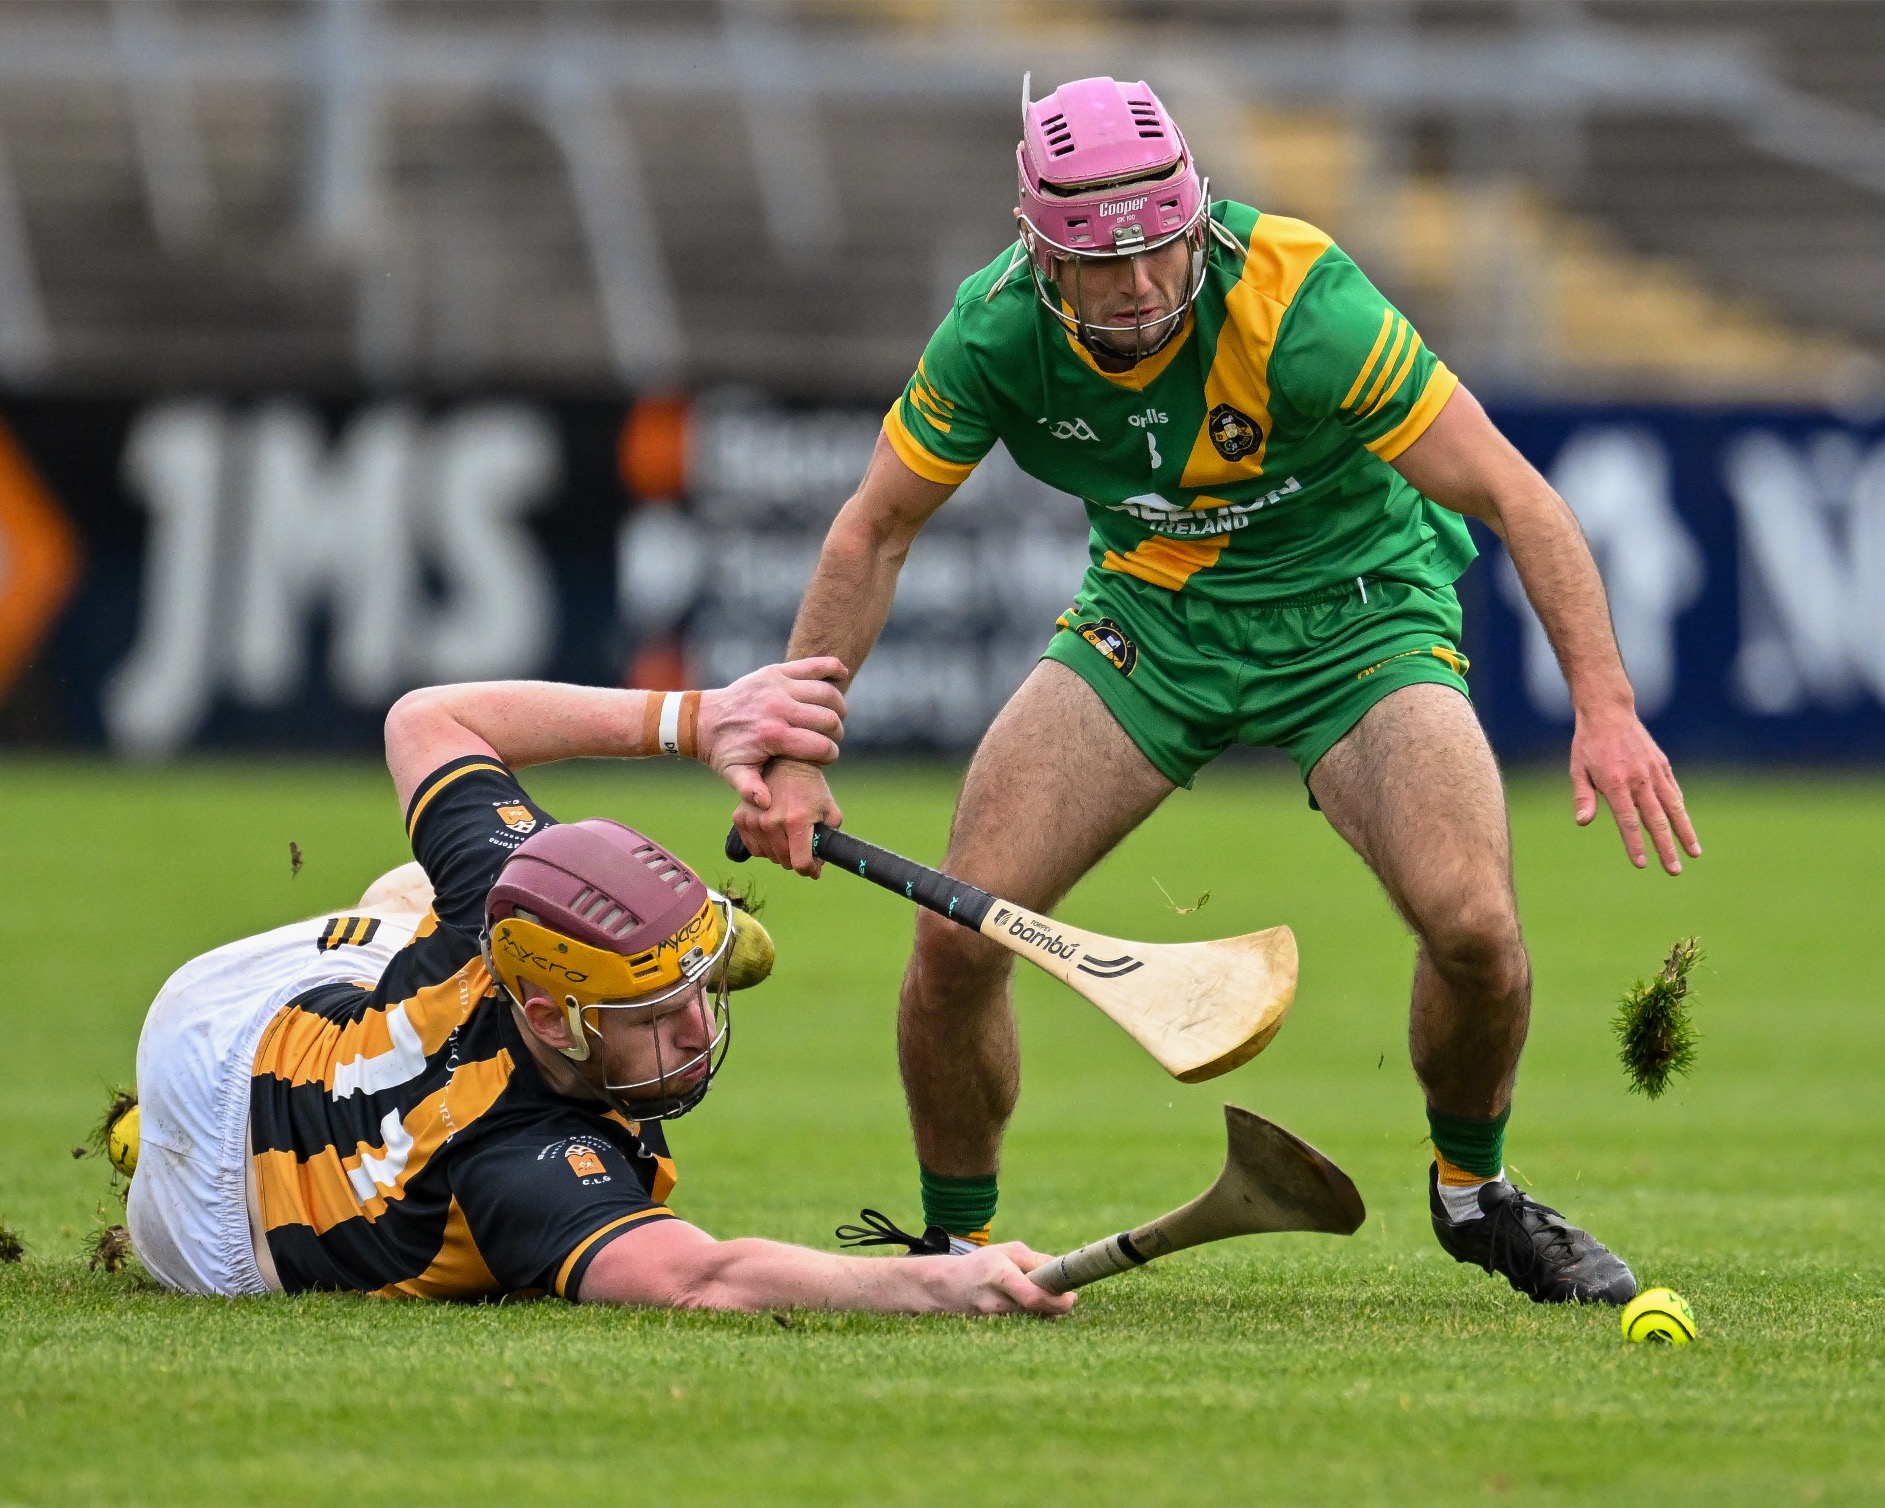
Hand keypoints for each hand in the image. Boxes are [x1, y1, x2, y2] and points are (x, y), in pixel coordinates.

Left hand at [698, 658, 847, 809]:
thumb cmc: (723, 751)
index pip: (821, 746)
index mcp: (772, 735)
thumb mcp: (733, 774)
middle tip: (830, 739)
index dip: (830, 755)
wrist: (702, 719)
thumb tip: (767, 804)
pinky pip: (813, 665)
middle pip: (829, 719)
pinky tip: (842, 675)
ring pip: (826, 693)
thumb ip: (750, 789)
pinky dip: (832, 667)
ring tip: (835, 717)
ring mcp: (778, 686)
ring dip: (838, 706)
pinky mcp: (776, 671)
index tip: (826, 758)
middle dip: (836, 733)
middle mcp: (778, 708)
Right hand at [732, 757, 841, 875]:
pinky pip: (754, 848)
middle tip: (803, 847)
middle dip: (797, 859)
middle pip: (785, 861)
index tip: (814, 868)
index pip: (801, 863)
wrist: (784, 763)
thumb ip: (829, 839)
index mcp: (797, 820)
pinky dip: (765, 846)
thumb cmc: (810, 787)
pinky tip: (774, 833)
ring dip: (781, 852)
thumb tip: (819, 864)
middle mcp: (772, 822)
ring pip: (769, 856)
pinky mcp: (740, 818)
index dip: (810, 869)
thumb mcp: (829, 810)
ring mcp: (754, 820)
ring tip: (789, 835)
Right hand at [923, 1243, 1077, 1316]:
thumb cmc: (982, 1264)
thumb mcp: (1008, 1252)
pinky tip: (1026, 1308)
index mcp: (999, 1275)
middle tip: (1065, 1297)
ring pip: (1030, 1321)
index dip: (1057, 1301)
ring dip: (1043, 1312)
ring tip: (1041, 1298)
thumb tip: (1064, 1270)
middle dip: (1056, 1307)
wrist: (946, 1287)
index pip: (1033, 1297)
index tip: (1072, 1297)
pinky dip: (1031, 1319)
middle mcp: (994, 1302)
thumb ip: (1036, 1261)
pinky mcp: (993, 1332)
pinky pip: (1022, 1327)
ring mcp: (991, 1321)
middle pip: (1036, 1313)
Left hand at [1570, 704, 1700, 873]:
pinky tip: (1685, 827)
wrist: (1609, 712)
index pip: (1628, 821)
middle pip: (1656, 820)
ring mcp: (1654, 772)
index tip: (1641, 864)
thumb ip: (1583, 797)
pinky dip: (1680, 810)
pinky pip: (1673, 792)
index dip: (1635, 844)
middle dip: (1666, 847)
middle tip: (1674, 870)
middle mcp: (1639, 779)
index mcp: (1615, 784)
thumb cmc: (1588, 745)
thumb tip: (1582, 823)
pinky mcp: (1662, 765)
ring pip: (1674, 808)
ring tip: (1694, 853)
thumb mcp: (1578, 770)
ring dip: (1685, 832)